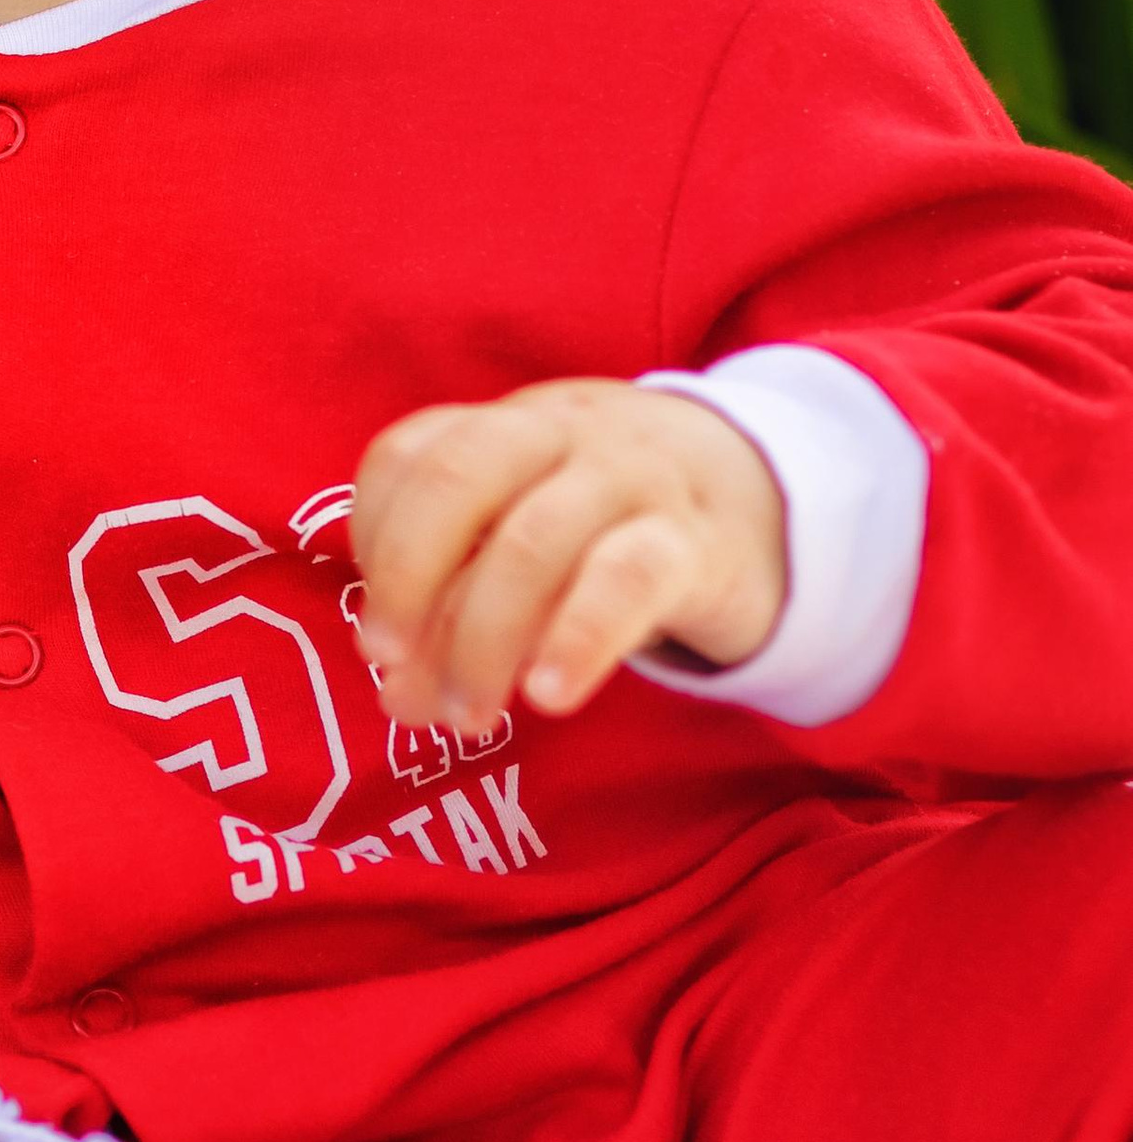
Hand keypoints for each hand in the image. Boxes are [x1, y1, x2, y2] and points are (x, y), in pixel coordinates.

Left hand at [349, 378, 787, 728]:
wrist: (768, 496)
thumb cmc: (613, 526)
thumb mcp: (531, 535)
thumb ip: (458, 602)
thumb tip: (397, 695)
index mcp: (503, 425)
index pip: (408, 455)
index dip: (372, 539)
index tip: (378, 625)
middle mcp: (558, 434)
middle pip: (456, 480)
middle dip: (405, 579)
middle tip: (390, 669)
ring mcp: (630, 479)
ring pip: (534, 540)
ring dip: (480, 636)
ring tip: (467, 716)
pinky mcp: (695, 542)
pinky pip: (627, 579)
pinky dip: (576, 638)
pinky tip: (547, 695)